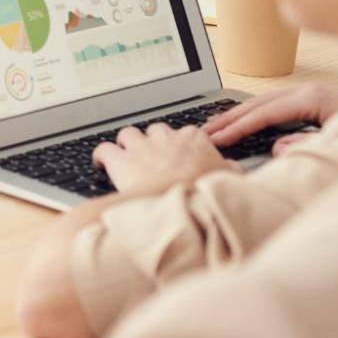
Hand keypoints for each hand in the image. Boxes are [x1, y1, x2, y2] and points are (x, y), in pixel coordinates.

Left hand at [92, 122, 234, 194]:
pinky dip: (101, 155)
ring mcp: (141, 146)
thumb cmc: (206, 194)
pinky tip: (101, 162)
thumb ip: (231, 171)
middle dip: (153, 142)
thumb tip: (236, 170)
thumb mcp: (229, 180)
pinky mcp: (120, 160)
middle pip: (155, 131)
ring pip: (128, 134)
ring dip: (126, 145)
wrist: (181, 206)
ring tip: (127, 157)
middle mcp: (165, 137)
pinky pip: (104, 149)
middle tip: (153, 159)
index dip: (180, 145)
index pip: (185, 133)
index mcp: (193, 139)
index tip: (180, 156)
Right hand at [204, 83, 337, 153]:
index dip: (238, 127)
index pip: (265, 112)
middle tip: (203, 132)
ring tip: (214, 128)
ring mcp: (312, 93)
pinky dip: (253, 113)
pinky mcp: (315, 101)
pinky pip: (275, 104)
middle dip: (229, 117)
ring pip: (264, 100)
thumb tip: (278, 146)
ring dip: (238, 115)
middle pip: (259, 101)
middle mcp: (310, 90)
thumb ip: (308, 147)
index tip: (216, 140)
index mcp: (314, 97)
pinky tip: (242, 122)